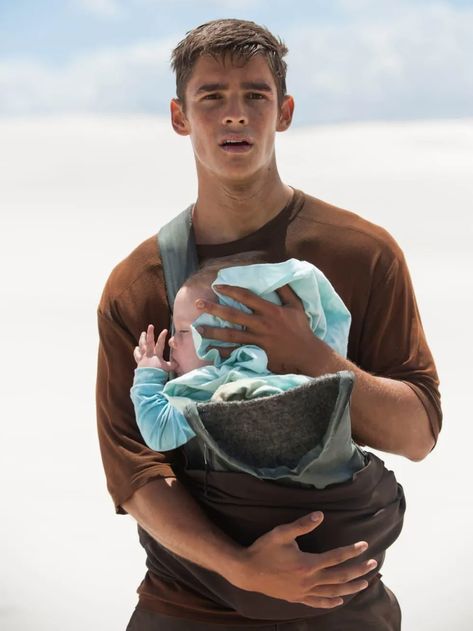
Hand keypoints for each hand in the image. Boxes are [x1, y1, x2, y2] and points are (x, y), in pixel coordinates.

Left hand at [133, 324, 175, 370]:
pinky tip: (136, 348)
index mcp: (157, 355)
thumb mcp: (167, 369)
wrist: (147, 380)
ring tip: (143, 333)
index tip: (165, 330)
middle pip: (149, 342)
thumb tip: (177, 363)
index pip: (160, 344)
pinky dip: (136, 351)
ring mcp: (143, 358)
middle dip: (150, 333)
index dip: (162, 336)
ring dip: (142, 339)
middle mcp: (149, 355)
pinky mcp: (139, 362)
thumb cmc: (158, 374)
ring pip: (142, 346)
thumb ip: (172, 365)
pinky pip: (137, 355)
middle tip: (150, 326)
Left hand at [195, 284, 331, 374]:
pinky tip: (210, 349)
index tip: (216, 286)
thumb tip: (277, 276)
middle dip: (214, 309)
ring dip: (213, 331)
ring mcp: (258, 340)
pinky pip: (236, 352)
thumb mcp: (297, 306)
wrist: (308, 354)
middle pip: (233, 315)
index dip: (230, 290)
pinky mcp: (257, 353)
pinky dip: (222, 351)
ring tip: (198, 328)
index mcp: (270, 310)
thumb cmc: (302, 329)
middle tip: (198, 304)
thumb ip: (286, 291)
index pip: (246, 296)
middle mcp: (262, 324)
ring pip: (230, 334)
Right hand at [232, 512, 375, 608]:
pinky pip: (318, 603)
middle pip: (340, 577)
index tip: (364, 544)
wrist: (246, 572)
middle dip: (358, 570)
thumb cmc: (263, 549)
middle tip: (373, 564)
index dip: (352, 551)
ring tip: (365, 582)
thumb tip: (321, 515)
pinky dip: (331, 602)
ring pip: (333, 592)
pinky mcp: (297, 598)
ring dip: (351, 587)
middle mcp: (309, 581)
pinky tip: (340, 600)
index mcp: (308, 564)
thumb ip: (302, 524)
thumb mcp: (281, 532)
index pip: (336, 557)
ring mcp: (304, 592)